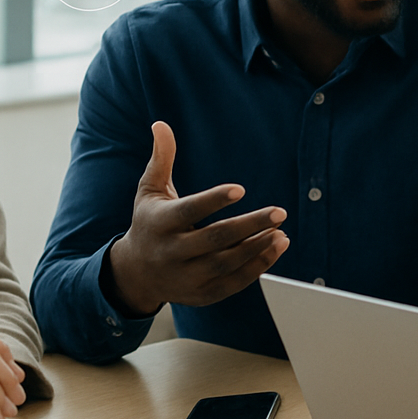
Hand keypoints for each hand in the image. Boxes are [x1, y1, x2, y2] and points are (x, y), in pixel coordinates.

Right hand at [107, 121, 288, 314]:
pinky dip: (257, 267)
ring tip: (281, 231)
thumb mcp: (149, 191)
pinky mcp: (202, 294)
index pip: (189, 212)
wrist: (136, 274)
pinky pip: (233, 283)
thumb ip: (161, 159)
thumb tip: (161, 124)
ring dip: (257, 248)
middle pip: (215, 240)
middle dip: (249, 226)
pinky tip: (276, 247)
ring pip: (227, 263)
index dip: (214, 201)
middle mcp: (173, 253)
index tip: (240, 189)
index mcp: (160, 224)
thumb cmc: (149, 223)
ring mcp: (187, 277)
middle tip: (279, 212)